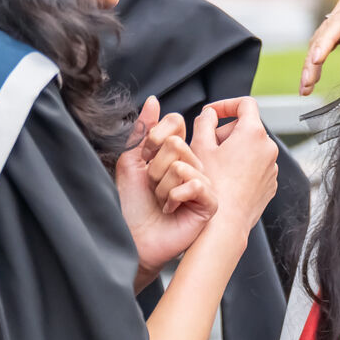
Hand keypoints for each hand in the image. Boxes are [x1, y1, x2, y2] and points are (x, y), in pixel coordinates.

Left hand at [118, 97, 214, 284]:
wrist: (132, 239)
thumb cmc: (130, 204)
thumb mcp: (130, 162)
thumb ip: (142, 131)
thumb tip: (153, 100)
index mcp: (175, 153)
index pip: (175, 122)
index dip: (154, 138)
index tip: (144, 159)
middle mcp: (192, 165)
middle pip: (177, 143)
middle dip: (155, 169)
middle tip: (153, 187)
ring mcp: (203, 183)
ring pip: (182, 165)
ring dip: (162, 187)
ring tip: (162, 201)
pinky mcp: (209, 202)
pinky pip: (196, 185)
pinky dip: (175, 197)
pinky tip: (171, 209)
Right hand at [190, 97, 279, 231]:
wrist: (226, 221)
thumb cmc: (212, 186)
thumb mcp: (199, 147)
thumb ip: (204, 122)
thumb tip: (209, 113)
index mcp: (253, 133)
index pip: (245, 104)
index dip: (226, 104)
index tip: (212, 114)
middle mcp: (268, 147)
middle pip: (246, 127)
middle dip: (225, 132)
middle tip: (207, 147)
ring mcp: (272, 166)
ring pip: (251, 148)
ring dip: (233, 150)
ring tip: (215, 167)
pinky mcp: (270, 182)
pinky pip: (256, 166)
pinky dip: (242, 167)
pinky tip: (226, 180)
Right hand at [303, 0, 339, 94]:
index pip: (336, 24)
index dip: (325, 42)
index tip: (316, 60)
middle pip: (322, 35)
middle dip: (311, 61)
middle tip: (306, 86)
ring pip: (321, 39)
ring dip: (312, 62)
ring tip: (306, 87)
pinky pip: (328, 40)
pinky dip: (319, 56)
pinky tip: (314, 74)